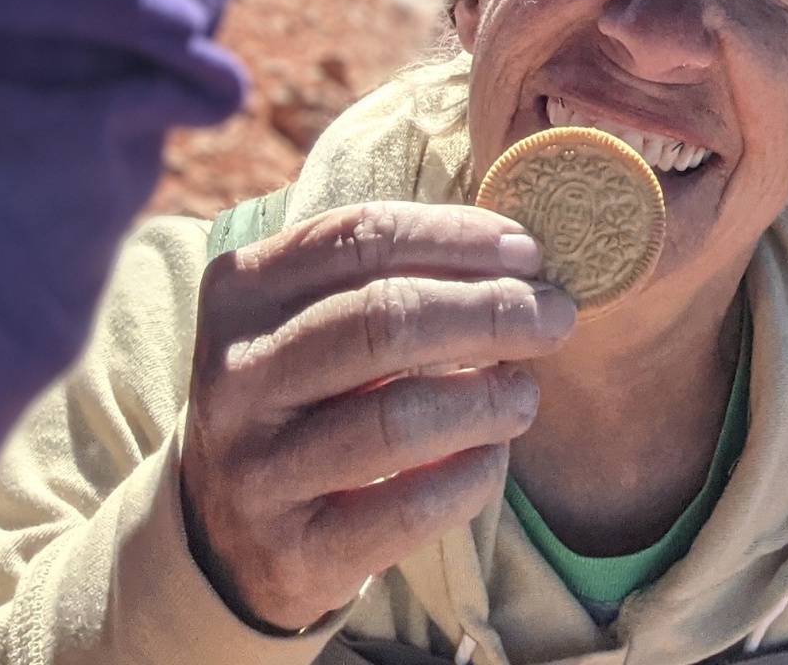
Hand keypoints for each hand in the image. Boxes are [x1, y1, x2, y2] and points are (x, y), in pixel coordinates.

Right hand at [177, 202, 575, 633]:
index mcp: (242, 292)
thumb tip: (523, 256)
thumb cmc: (310, 396)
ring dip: (490, 398)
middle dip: (492, 311)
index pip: (361, 238)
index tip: (530, 252)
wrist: (231, 537)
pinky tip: (492, 457)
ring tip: (525, 395)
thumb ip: (399, 273)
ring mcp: (255, 468)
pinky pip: (409, 507)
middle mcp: (236, 375)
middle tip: (556, 317)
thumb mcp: (319, 318)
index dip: (460, 237)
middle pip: (384, 318)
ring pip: (399, 417)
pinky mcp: (292, 549)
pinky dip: (473, 477)